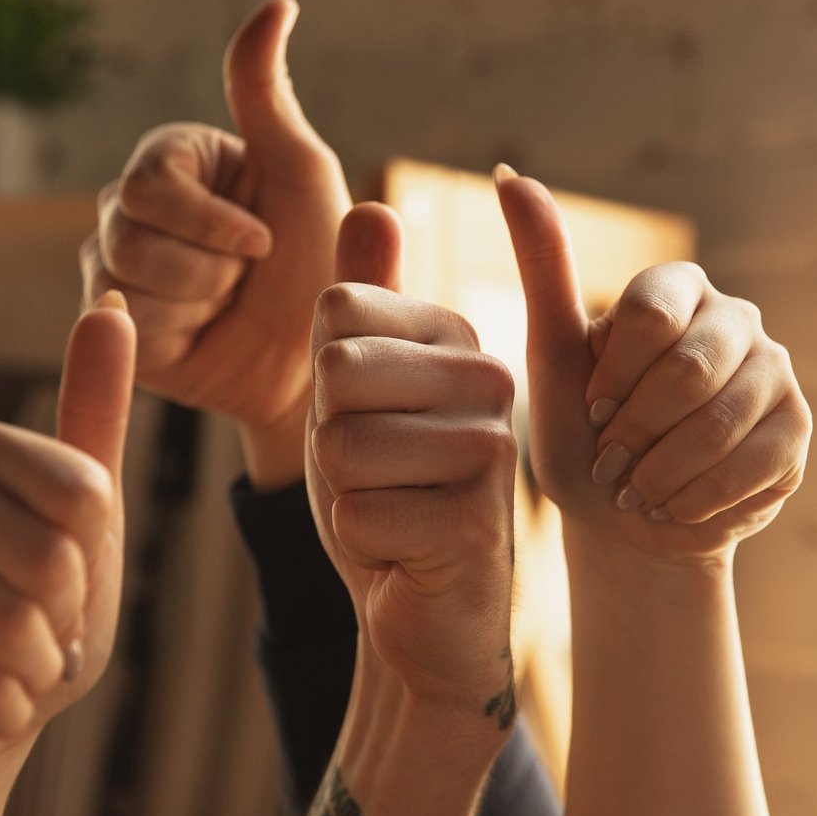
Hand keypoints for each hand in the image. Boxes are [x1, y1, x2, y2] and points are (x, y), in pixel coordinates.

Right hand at [81, 0, 348, 485]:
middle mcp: (134, 203)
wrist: (315, 361)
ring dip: (198, 295)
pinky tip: (204, 331)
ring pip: (124, 273)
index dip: (210, 219)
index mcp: (177, 159)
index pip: (152, 177)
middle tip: (247, 275)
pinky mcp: (115, 320)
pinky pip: (122, 319)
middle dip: (206, 261)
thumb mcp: (302, 173)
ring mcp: (115, 261)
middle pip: (127, 224)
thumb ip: (267, 94)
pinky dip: (177, 330)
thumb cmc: (320, 261)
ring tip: (229, 300)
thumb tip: (278, 2)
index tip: (264, 241)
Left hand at [307, 205, 516, 715]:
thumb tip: (374, 203)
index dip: (323, 381)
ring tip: (392, 511)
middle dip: (329, 439)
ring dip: (344, 496)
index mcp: (459, 339)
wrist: (419, 612)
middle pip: (337, 372)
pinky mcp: (479, 523)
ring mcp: (493, 452)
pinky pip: (359, 513)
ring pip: (344, 446)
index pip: (337, 312)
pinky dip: (363, 543)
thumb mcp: (355, 394)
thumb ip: (363, 308)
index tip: (364, 421)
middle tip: (374, 476)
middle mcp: (491, 381)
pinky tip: (404, 555)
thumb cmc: (386, 494)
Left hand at [496, 169, 808, 562]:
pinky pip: (755, 463)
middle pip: (690, 372)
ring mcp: (775, 369)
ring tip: (638, 489)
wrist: (626, 519)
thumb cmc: (584, 435)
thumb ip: (543, 267)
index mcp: (677, 287)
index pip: (651, 314)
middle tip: (612, 462)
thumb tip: (509, 174)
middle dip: (637, 433)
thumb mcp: (552, 356)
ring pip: (721, 423)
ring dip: (664, 472)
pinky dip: (700, 497)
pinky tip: (676, 505)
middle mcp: (736, 317)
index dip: (614, 377)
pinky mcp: (798, 425)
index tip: (593, 411)